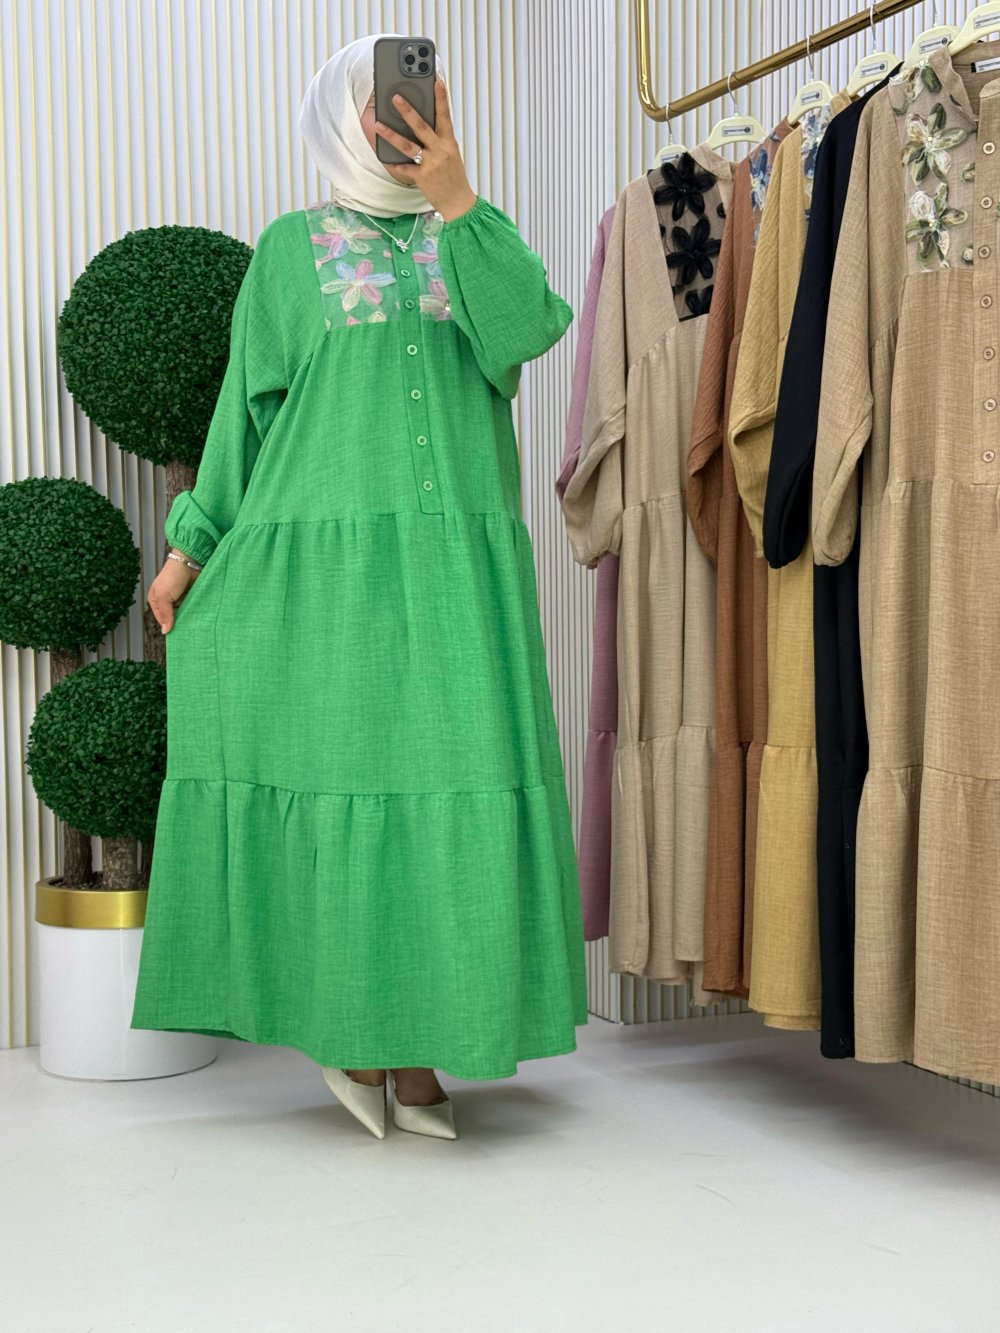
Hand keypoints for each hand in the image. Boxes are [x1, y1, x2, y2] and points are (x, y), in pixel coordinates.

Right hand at [148, 553, 199, 633]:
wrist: (189, 562)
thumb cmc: (172, 576)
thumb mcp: (163, 596)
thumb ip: (165, 614)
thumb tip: (165, 631)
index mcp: (156, 600)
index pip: (161, 619)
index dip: (168, 626)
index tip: (176, 634)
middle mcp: (168, 601)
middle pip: (173, 617)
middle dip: (179, 623)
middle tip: (187, 633)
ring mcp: (180, 599)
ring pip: (184, 614)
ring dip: (189, 618)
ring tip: (195, 628)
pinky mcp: (191, 597)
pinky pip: (193, 608)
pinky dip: (196, 612)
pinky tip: (200, 619)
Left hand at [375, 76, 477, 221]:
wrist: (459, 203)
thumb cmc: (454, 178)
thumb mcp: (452, 155)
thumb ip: (439, 140)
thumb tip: (423, 126)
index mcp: (450, 143)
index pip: (446, 116)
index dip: (441, 97)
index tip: (437, 81)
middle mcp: (440, 151)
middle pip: (422, 126)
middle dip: (408, 110)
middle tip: (395, 97)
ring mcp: (430, 164)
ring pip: (408, 145)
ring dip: (391, 134)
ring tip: (378, 124)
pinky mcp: (422, 178)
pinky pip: (404, 168)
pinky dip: (394, 164)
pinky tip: (384, 158)